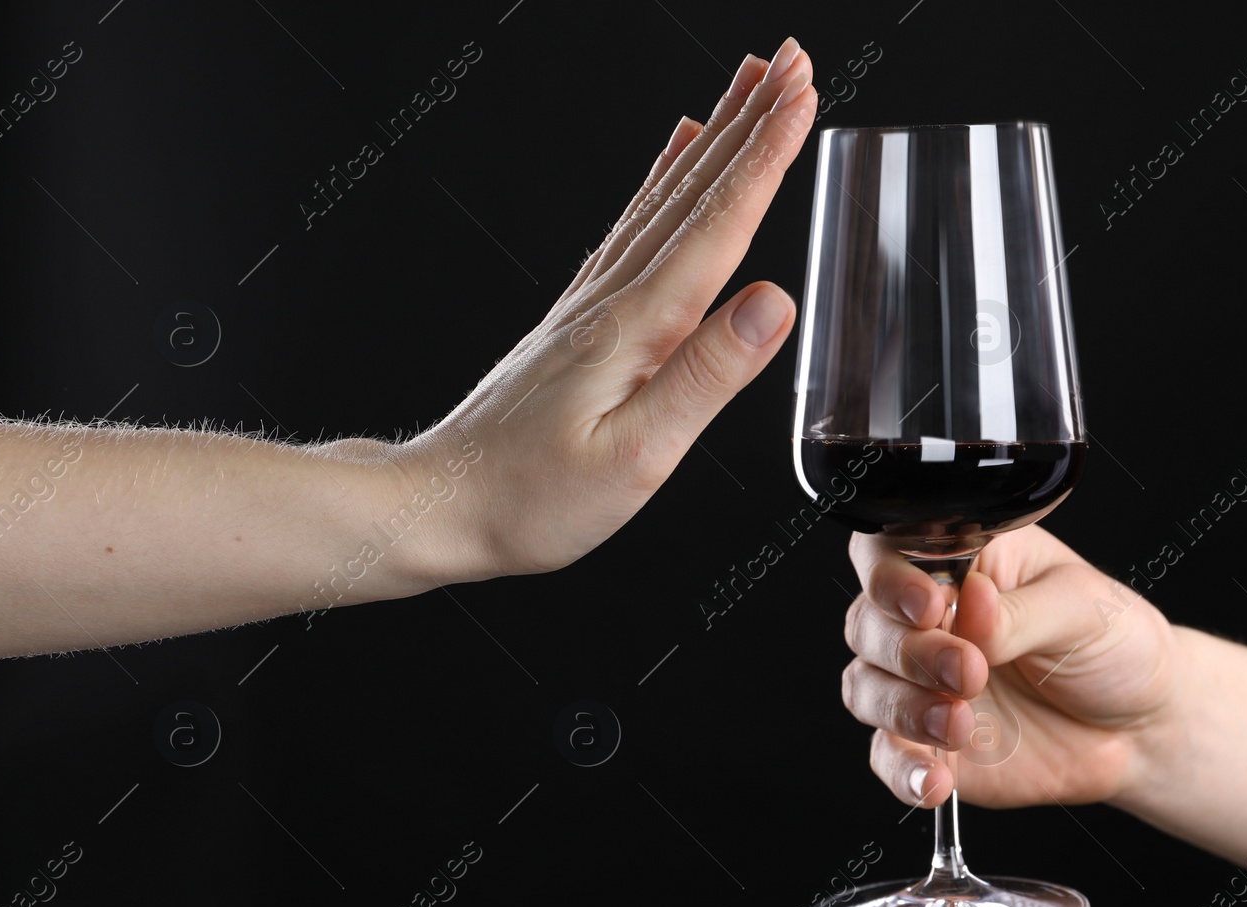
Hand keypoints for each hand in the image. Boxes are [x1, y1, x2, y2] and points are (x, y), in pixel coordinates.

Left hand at [389, 38, 817, 582]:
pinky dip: (662, 179)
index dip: (766, 157)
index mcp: (637, 328)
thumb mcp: (636, 456)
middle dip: (750, 121)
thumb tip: (774, 302)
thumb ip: (706, 376)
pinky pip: (631, 226)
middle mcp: (612, 300)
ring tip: (748, 84)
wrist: (441, 504)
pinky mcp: (579, 320)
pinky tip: (674, 155)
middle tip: (793, 61)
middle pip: (693, 192)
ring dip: (714, 137)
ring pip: (664, 198)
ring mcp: (591, 304)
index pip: (717, 225)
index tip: (805, 96)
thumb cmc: (533, 498)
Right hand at [842, 524, 1183, 809]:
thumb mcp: (1082, 609)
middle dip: (908, 651)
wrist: (1142, 727)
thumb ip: (1018, 612)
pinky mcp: (928, 746)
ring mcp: (921, 685)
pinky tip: (934, 781)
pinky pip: (888, 758)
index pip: (888, 554)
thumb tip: (970, 604)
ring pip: (865, 688)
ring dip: (902, 708)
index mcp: (960, 565)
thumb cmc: (1114, 645)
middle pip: (868, 625)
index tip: (928, 605)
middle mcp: (928, 622)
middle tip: (968, 671)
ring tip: (960, 724)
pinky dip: (902, 771)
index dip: (889, 578)